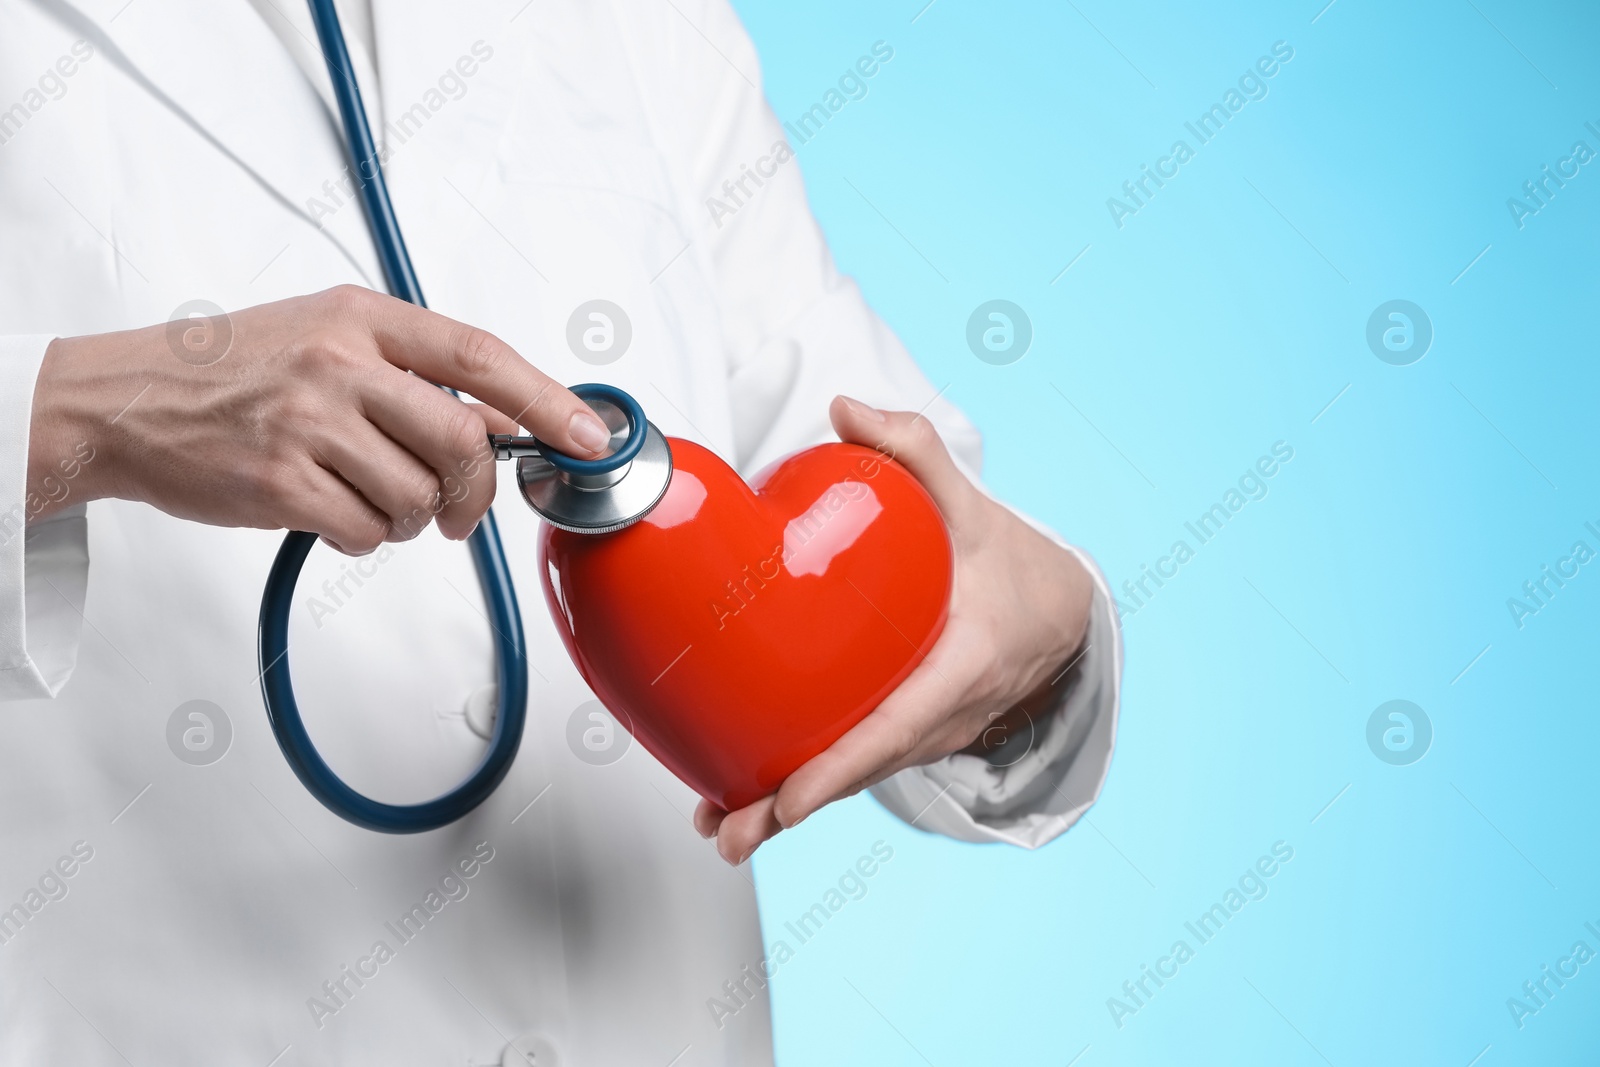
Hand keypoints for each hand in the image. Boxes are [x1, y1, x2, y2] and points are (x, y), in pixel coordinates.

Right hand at [26, 285, 612, 551]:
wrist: (126, 400)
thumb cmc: (236, 369)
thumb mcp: (329, 338)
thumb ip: (414, 373)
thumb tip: (503, 423)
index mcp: (363, 317)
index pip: (481, 356)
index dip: (547, 401)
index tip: (587, 437)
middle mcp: (340, 363)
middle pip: (463, 440)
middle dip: (477, 492)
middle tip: (461, 510)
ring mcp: (309, 422)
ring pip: (417, 496)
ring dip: (406, 517)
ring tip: (363, 495)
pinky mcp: (280, 482)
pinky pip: (366, 532)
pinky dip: (362, 536)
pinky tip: (329, 510)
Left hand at [694, 395, 1094, 863]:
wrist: (1064, 616)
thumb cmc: (1013, 563)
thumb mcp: (975, 504)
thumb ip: (914, 450)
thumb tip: (844, 408)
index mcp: (963, 665)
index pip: (897, 725)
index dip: (842, 766)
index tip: (790, 798)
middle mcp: (944, 715)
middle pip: (860, 771)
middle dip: (791, 807)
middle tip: (730, 833)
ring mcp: (927, 735)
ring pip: (852, 777)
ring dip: (785, 809)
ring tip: (719, 826)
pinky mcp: (908, 734)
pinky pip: (855, 764)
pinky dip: (804, 786)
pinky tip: (743, 798)